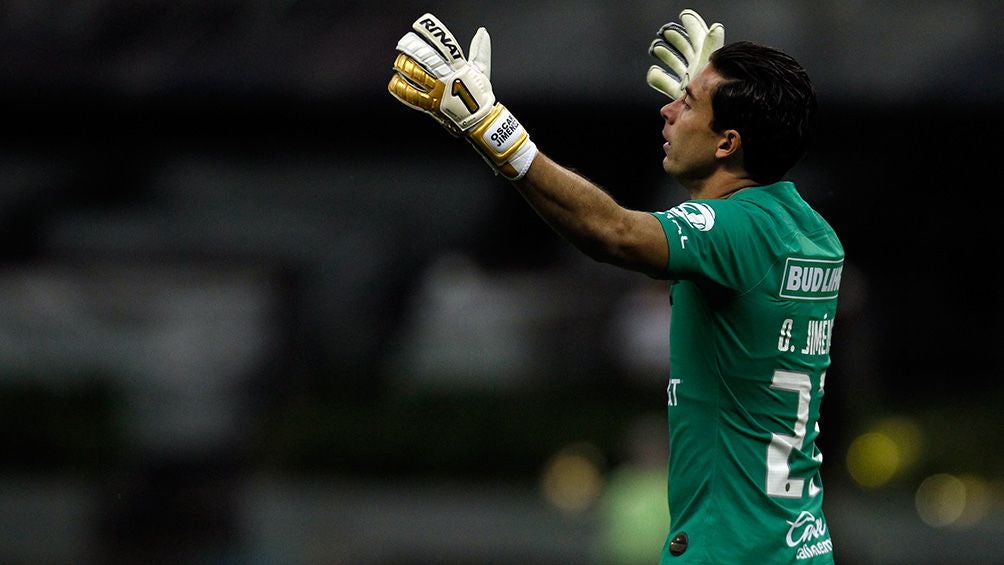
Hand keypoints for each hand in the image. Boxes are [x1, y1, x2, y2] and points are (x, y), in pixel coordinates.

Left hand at [388, 13, 536, 179]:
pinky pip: (411, 95)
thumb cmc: (480, 95)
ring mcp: (438, 92)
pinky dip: (401, 88)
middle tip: (405, 44)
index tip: (420, 27)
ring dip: (405, 66)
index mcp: (460, 68)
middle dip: (412, 49)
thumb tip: (482, 32)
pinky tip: (395, 81)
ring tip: (399, 61)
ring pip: (416, 74)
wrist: (479, 122)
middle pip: (425, 58)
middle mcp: (447, 78)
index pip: (446, 46)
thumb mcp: (482, 71)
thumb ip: (480, 50)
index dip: (433, 34)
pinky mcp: (430, 105)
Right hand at [646, 9, 724, 99]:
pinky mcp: (681, 94)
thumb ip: (711, 43)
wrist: (707, 118)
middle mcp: (697, 67)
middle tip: (666, 31)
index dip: (692, 25)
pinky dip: (658, 77)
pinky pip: (668, 83)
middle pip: (686, 48)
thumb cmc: (710, 91)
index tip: (685, 16)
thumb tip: (715, 27)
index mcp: (704, 57)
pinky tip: (653, 72)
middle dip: (676, 39)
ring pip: (676, 64)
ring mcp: (688, 80)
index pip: (699, 36)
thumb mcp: (709, 63)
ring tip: (656, 49)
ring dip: (666, 55)